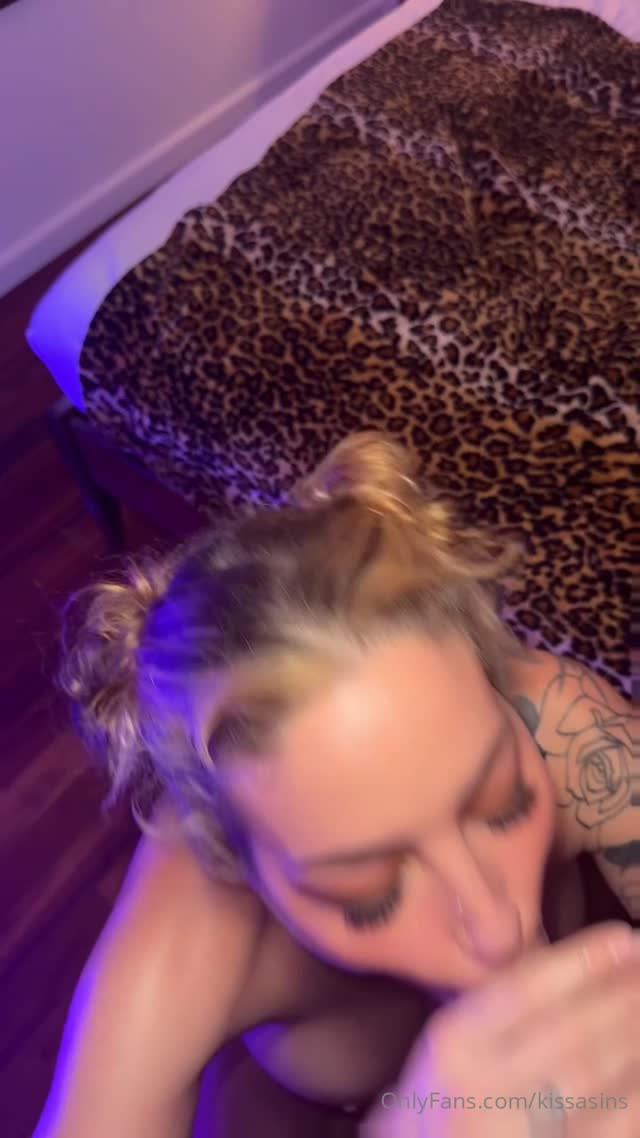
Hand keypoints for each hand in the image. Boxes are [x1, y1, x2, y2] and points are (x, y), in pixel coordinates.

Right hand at [360, 922, 639, 1137]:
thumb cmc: (446, 1090)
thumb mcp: (456, 1035)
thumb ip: (505, 1000)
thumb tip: (583, 960)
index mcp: (458, 1041)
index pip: (526, 988)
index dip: (581, 960)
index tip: (622, 937)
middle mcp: (485, 1083)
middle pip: (568, 1031)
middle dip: (620, 996)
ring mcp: (516, 1129)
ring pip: (593, 1077)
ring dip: (632, 1037)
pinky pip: (607, 1125)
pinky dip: (632, 1094)